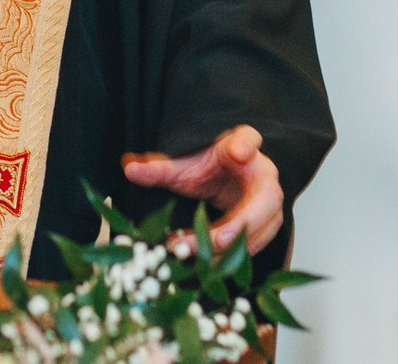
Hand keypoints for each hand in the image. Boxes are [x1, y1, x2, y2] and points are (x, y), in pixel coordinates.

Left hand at [122, 125, 284, 253]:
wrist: (224, 178)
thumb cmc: (208, 165)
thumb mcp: (183, 164)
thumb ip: (159, 168)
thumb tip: (129, 168)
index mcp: (243, 148)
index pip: (248, 139)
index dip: (245, 146)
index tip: (237, 152)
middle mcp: (263, 176)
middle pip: (266, 199)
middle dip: (244, 221)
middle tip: (220, 238)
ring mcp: (268, 205)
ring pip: (259, 230)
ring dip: (228, 247)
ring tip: (192, 252)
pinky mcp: (264, 227)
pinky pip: (250, 245)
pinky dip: (225, 255)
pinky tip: (198, 259)